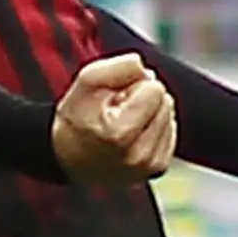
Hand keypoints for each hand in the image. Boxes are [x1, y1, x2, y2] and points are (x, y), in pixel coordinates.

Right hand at [53, 54, 175, 180]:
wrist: (67, 158)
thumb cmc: (75, 119)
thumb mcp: (86, 83)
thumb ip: (118, 68)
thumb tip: (146, 69)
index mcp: (120, 134)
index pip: (155, 89)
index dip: (134, 85)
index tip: (115, 98)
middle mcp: (138, 155)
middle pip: (165, 101)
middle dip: (143, 99)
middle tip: (117, 110)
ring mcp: (149, 165)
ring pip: (169, 115)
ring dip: (149, 113)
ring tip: (123, 122)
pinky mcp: (157, 168)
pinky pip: (170, 131)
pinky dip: (154, 127)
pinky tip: (132, 133)